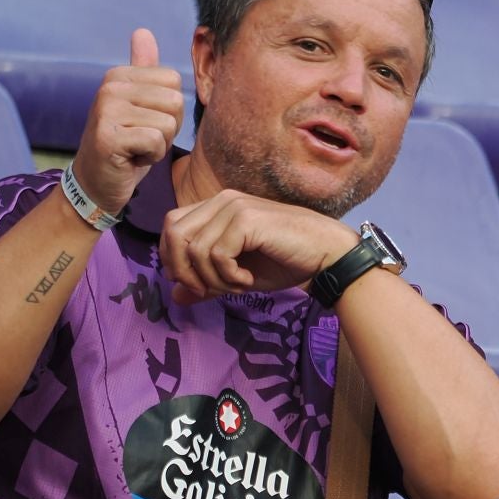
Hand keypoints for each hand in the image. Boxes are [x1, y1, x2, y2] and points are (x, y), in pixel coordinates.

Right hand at [72, 29, 185, 216]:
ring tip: (135, 148)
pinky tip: (130, 159)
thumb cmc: (125, 144)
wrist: (96, 182)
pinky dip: (150, 157)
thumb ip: (143, 70)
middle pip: (175, 102)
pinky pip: (156, 142)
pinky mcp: (108, 137)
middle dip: (167, 128)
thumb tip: (143, 31)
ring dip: (158, 145)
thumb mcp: (137, 105)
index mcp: (119, 76)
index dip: (169, 110)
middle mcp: (109, 87)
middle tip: (141, 138)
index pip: (174, 82)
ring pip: (168, 124)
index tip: (145, 122)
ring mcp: (106, 111)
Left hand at [160, 189, 357, 305]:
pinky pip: (216, 255)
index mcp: (217, 208)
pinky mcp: (246, 219)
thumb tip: (175, 297)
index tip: (194, 285)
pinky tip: (248, 280)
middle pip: (174, 233)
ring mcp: (234, 207)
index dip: (173, 258)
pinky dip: (229, 276)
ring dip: (213, 278)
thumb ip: (206, 282)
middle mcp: (222, 201)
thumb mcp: (238, 277)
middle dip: (183, 270)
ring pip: (194, 249)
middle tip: (206, 291)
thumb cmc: (286, 261)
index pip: (173, 225)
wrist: (326, 253)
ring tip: (238, 286)